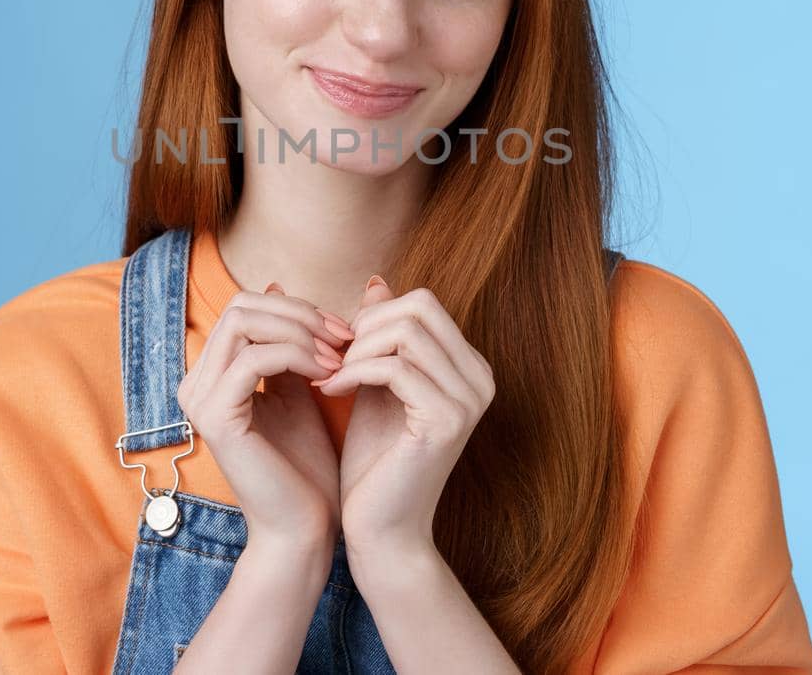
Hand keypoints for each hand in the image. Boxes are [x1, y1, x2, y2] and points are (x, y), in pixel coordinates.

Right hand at [176, 282, 353, 546]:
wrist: (305, 529)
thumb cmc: (305, 465)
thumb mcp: (299, 386)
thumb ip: (289, 341)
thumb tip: (277, 282)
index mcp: (212, 374)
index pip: (246, 306)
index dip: (297, 308)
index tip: (344, 330)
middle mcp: (195, 383)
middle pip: (242, 305)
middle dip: (300, 312)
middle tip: (344, 336)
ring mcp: (199, 400)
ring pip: (245, 322)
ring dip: (301, 331)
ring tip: (339, 356)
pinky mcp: (215, 417)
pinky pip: (255, 358)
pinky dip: (298, 356)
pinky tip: (328, 375)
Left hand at [314, 277, 495, 556]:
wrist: (381, 531)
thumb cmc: (376, 461)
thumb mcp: (376, 384)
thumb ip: (382, 336)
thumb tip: (377, 281)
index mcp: (469, 368)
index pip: (423, 302)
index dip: (375, 315)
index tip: (341, 348)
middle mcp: (480, 379)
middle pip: (418, 307)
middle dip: (365, 328)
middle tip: (333, 361)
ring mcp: (468, 400)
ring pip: (405, 332)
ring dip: (356, 351)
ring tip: (331, 378)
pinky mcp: (445, 421)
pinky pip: (395, 367)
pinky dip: (354, 372)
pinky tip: (331, 393)